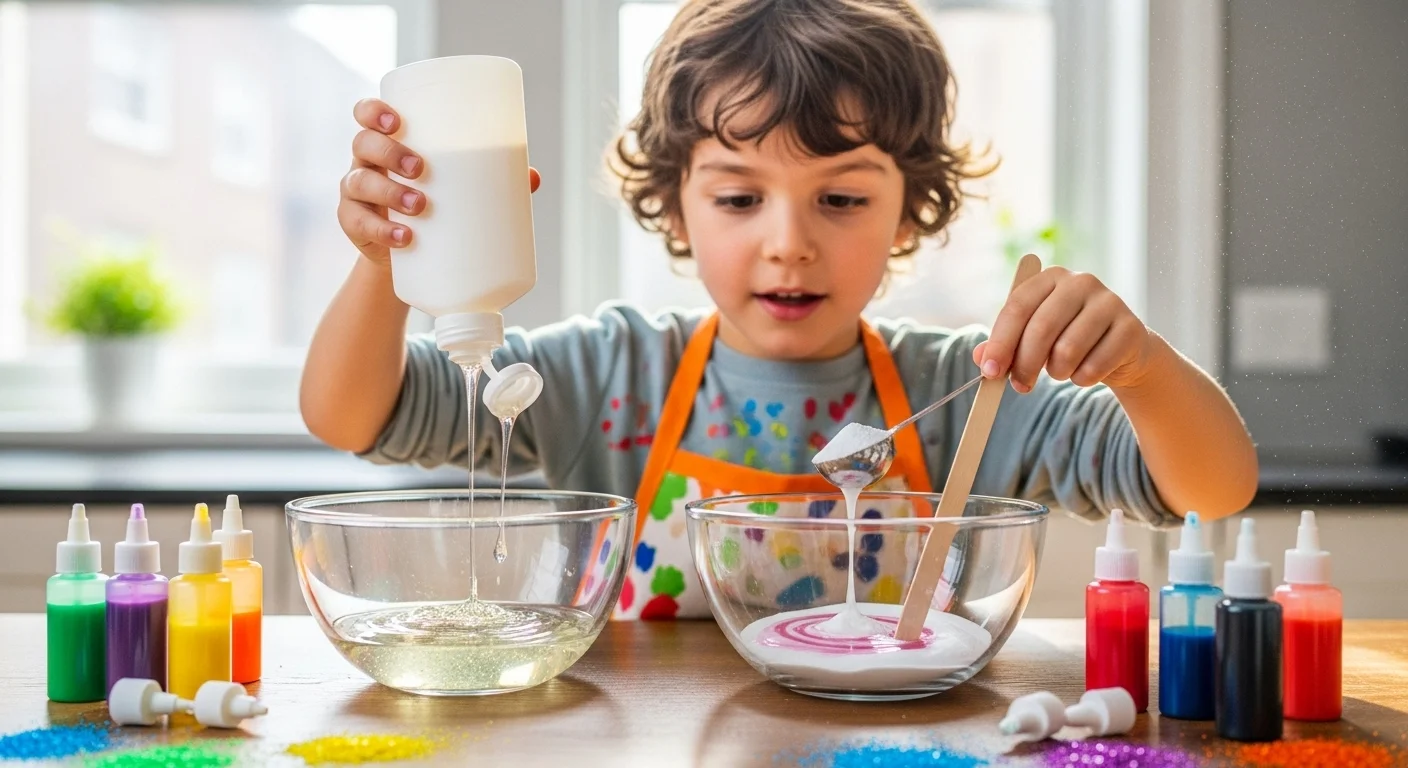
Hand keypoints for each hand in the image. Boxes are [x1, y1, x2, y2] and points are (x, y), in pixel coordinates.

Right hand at [337, 98, 541, 266]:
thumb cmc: (434, 206)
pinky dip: (383, 231)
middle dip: (390, 152)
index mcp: (387, 142)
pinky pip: (359, 224)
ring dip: (389, 192)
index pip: (367, 114)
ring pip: (360, 181)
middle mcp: (365, 162)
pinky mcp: (353, 225)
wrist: (407, 257)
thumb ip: (492, 178)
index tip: (397, 120)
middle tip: (420, 169)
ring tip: (420, 206)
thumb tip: (533, 177)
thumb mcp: (456, 188)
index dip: (374, 111)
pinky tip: (404, 238)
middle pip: (364, 143)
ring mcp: (355, 193)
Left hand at [972, 267, 1153, 393]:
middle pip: (1041, 328)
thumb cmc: (1068, 340)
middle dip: (1025, 364)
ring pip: (1067, 350)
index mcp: (1050, 279)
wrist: (1122, 350)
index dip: (1000, 342)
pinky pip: (1094, 366)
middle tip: (1020, 386)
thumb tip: (982, 359)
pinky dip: (1083, 379)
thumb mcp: (1033, 338)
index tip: (989, 371)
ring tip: (1061, 371)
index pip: (1017, 307)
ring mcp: (1110, 302)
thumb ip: (1005, 345)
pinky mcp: (1131, 328)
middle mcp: (1081, 282)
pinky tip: (1086, 372)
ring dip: (1057, 373)